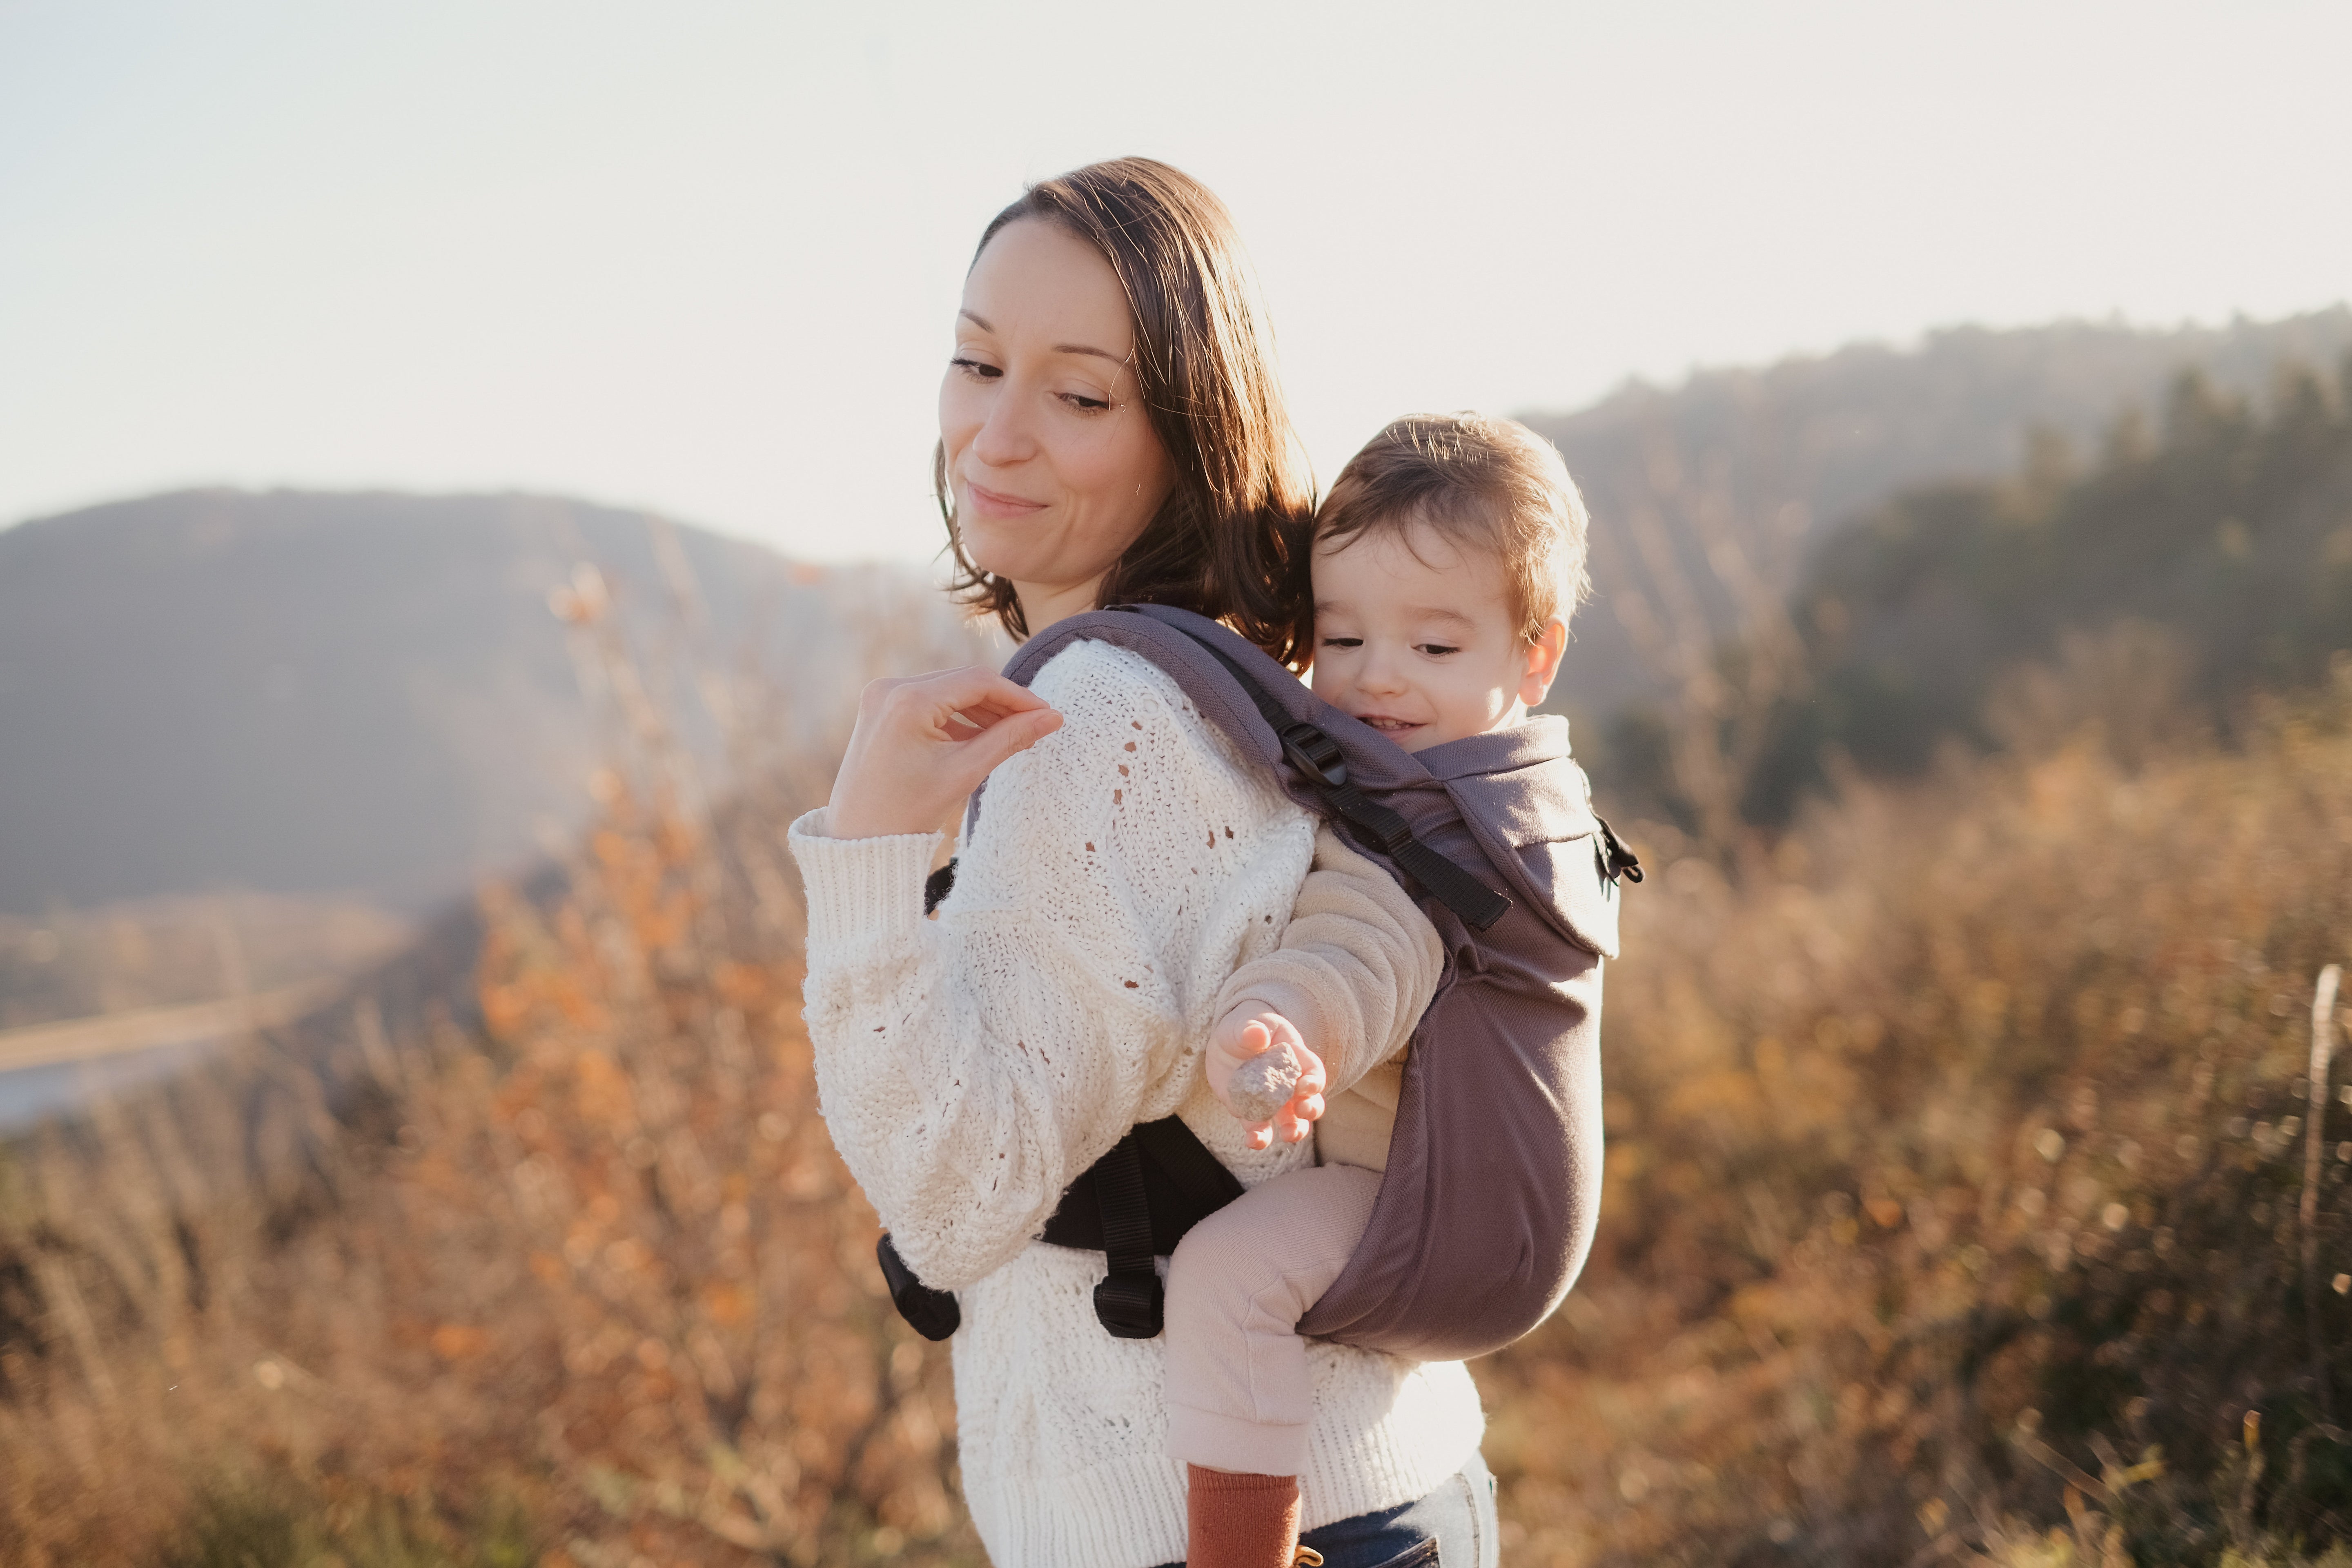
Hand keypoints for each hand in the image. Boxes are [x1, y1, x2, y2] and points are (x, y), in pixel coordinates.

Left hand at [826, 667, 1063, 839]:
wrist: (857, 838)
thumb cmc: (907, 811)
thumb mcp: (965, 772)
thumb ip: (1010, 739)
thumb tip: (1053, 718)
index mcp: (908, 700)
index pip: (977, 682)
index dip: (1018, 696)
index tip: (1047, 714)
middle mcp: (890, 688)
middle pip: (962, 683)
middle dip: (1001, 703)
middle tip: (1035, 726)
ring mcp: (881, 697)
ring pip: (947, 691)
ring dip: (980, 710)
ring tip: (1012, 735)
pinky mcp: (880, 709)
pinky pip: (929, 703)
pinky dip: (956, 718)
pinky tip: (980, 738)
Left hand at [1206, 1007, 1326, 1151]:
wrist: (1227, 1042)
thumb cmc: (1246, 1026)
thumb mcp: (1247, 1022)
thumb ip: (1252, 1029)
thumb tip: (1258, 1034)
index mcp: (1295, 1058)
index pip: (1313, 1071)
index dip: (1313, 1080)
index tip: (1305, 1086)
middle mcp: (1289, 1084)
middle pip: (1310, 1100)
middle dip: (1311, 1108)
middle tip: (1304, 1111)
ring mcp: (1271, 1101)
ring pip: (1291, 1121)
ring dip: (1294, 1130)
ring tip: (1289, 1135)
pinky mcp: (1251, 1111)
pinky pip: (1259, 1128)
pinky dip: (1259, 1137)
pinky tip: (1254, 1141)